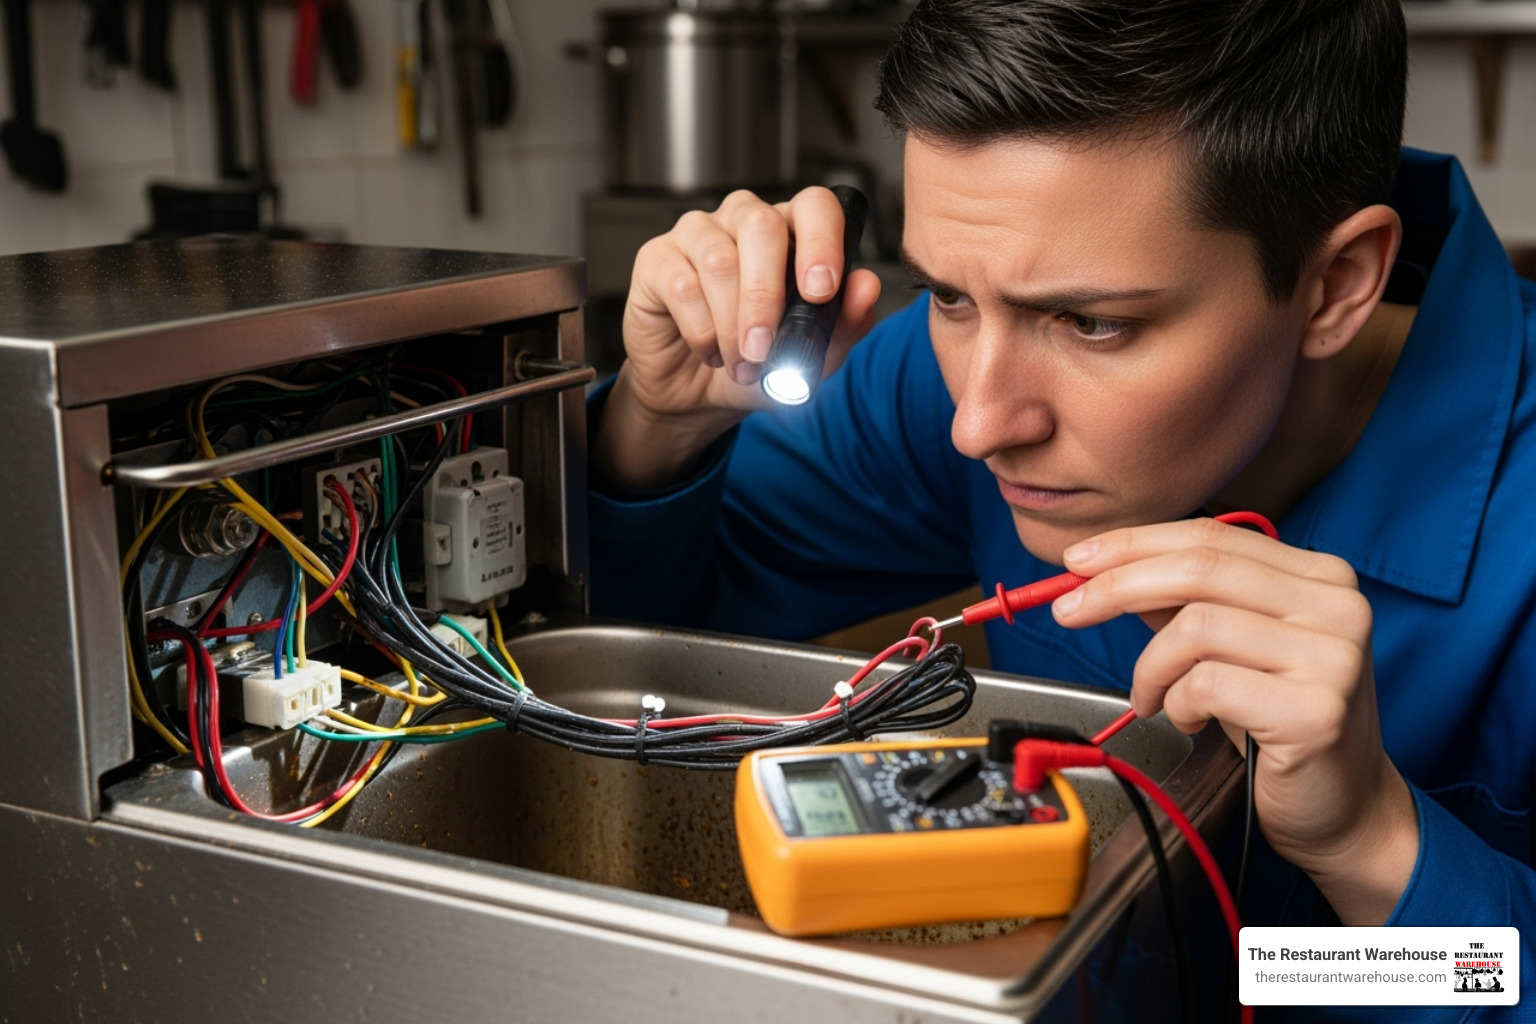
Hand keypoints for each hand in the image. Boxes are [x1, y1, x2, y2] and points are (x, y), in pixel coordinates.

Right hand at [595, 188, 881, 489]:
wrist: (700, 395)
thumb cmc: (759, 364)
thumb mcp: (813, 356)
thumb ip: (845, 323)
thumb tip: (867, 286)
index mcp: (792, 233)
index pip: (815, 206)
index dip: (821, 241)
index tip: (820, 291)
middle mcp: (745, 221)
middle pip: (761, 226)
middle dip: (766, 296)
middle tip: (765, 348)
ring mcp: (699, 234)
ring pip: (719, 260)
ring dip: (732, 325)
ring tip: (741, 364)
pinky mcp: (657, 258)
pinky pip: (681, 284)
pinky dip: (700, 330)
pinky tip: (708, 351)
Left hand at [1051, 517, 1418, 924]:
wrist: (1344, 808)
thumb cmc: (1279, 726)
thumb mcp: (1229, 648)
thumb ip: (1181, 603)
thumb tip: (1102, 569)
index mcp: (1319, 576)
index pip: (1212, 536)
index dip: (1134, 543)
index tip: (1076, 560)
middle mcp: (1336, 605)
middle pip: (1200, 568)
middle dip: (1117, 586)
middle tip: (1069, 610)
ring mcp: (1332, 656)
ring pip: (1196, 626)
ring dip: (1150, 667)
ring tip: (1152, 698)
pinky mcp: (1316, 710)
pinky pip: (1207, 685)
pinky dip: (1177, 703)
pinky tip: (1191, 720)